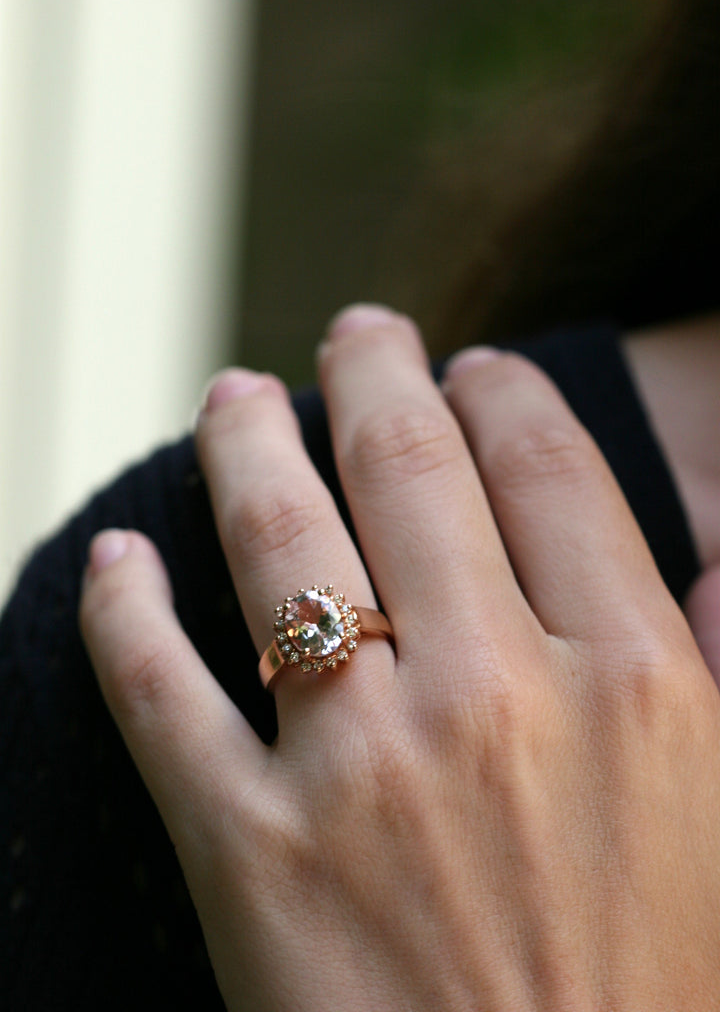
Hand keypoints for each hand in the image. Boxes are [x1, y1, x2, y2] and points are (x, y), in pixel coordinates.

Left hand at [80, 305, 719, 1009]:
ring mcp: (360, 773)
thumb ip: (719, 680)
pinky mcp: (249, 858)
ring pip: (276, 542)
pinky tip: (116, 556)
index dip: (503, 397)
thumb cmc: (667, 1006)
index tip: (474, 369)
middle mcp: (495, 700)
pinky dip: (122, 610)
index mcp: (631, 686)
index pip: (548, 472)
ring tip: (235, 396)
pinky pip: (157, 691)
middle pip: (410, 470)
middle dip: (376, 376)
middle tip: (356, 334)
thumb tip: (708, 574)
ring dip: (245, 446)